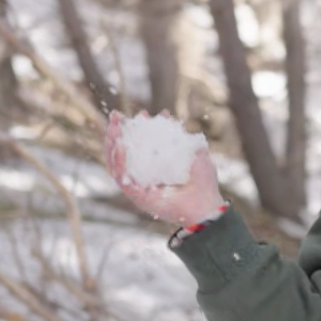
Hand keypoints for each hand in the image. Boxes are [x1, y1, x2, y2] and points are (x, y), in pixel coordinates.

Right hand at [103, 111, 226, 226]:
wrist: (209, 206)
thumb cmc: (204, 184)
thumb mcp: (196, 155)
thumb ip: (185, 138)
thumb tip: (170, 118)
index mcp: (153, 167)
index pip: (137, 145)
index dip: (135, 129)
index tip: (139, 113)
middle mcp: (142, 176)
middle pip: (120, 153)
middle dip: (115, 133)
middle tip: (115, 116)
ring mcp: (138, 187)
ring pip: (116, 165)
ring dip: (112, 145)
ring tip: (113, 128)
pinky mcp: (137, 197)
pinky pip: (123, 179)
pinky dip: (120, 162)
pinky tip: (121, 147)